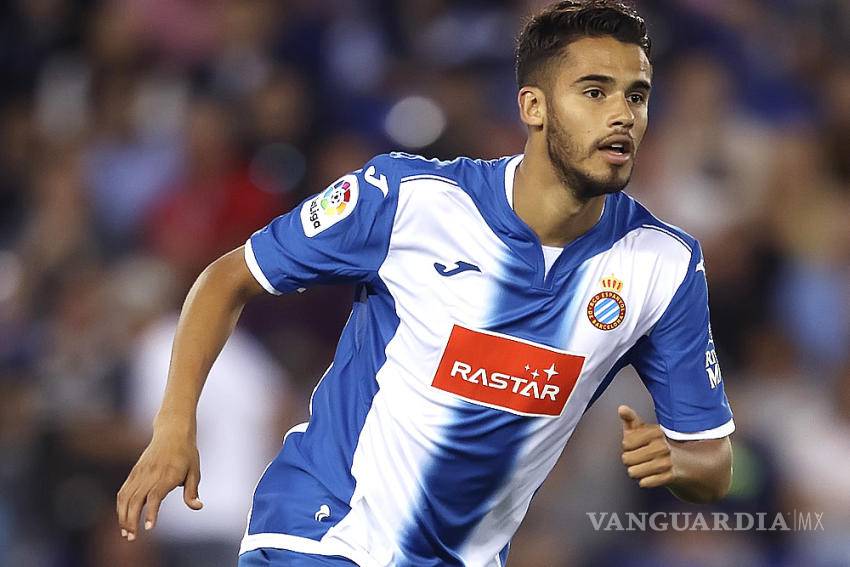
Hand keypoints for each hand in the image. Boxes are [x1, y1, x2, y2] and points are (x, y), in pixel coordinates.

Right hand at [116, 423, 202, 540]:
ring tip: (126, 533)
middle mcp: (151, 474)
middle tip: (132, 538)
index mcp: (168, 475)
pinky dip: (120, 506)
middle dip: (131, 521)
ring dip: (123, 516)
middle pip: (136, 500)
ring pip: (126, 497)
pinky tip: (122, 518)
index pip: (155, 496)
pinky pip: (123, 490)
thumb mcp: (195, 471)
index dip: (151, 512)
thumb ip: (192, 491)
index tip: (149, 527)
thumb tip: (198, 507)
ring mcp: (140, 472)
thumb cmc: (187, 453)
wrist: (172, 431)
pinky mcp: (134, 471)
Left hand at [618, 405, 675, 488]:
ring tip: (645, 466)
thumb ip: (630, 419)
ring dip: (636, 471)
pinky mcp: (669, 477)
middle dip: (630, 460)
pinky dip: (644, 481)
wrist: (681, 463)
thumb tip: (621, 408)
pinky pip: (644, 482)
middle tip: (640, 457)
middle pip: (627, 459)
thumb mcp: (643, 430)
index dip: (628, 446)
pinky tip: (652, 475)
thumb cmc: (655, 444)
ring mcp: (666, 462)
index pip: (626, 443)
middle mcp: (662, 446)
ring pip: (633, 472)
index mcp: (655, 432)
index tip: (636, 445)